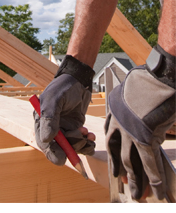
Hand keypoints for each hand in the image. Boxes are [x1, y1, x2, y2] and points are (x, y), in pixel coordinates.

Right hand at [34, 55, 95, 165]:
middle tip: (82, 142)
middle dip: (71, 148)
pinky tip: (91, 135)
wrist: (79, 80)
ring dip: (82, 144)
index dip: (52, 153)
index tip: (62, 159)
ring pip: (72, 146)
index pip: (44, 143)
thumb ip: (50, 119)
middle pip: (59, 148)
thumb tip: (46, 140)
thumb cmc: (63, 87)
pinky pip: (81, 142)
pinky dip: (87, 143)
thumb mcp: (55, 100)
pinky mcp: (76, 129)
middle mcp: (52, 128)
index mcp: (42, 121)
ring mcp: (65, 129)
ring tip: (88, 134)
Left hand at [105, 47, 175, 200]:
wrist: (160, 76)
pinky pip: (149, 162)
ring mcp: (130, 130)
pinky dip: (155, 178)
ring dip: (137, 181)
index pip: (110, 135)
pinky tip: (159, 191)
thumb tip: (145, 122)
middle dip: (121, 170)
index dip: (113, 152)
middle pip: (116, 151)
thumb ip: (134, 108)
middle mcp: (118, 121)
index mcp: (114, 108)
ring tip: (138, 195)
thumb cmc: (151, 79)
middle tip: (124, 183)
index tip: (116, 164)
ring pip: (130, 161)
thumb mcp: (135, 91)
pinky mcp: (145, 137)